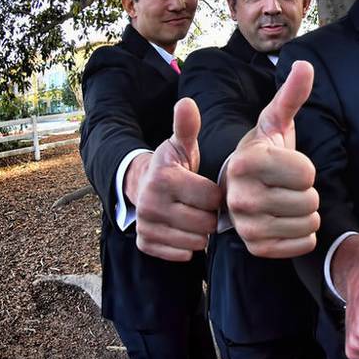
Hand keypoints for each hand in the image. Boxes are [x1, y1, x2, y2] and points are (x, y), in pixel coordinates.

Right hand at [127, 97, 220, 261]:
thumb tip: (186, 103)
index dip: (216, 196)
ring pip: (195, 242)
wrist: (143, 185)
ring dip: (201, 233)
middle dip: (210, 216)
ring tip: (194, 216)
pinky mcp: (145, 243)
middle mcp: (150, 204)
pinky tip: (183, 230)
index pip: (212, 199)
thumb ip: (187, 127)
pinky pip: (180, 255)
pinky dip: (186, 246)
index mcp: (164, 178)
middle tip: (203, 206)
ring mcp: (146, 225)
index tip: (210, 190)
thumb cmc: (172, 165)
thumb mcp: (181, 145)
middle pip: (205, 223)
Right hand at [226, 60, 320, 257]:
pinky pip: (305, 245)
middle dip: (306, 192)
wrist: (238, 190)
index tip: (284, 165)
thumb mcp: (274, 123)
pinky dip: (304, 235)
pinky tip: (286, 222)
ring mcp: (246, 226)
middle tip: (285, 186)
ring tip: (285, 202)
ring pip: (310, 223)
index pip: (306, 172)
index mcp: (246, 162)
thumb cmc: (262, 154)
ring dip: (307, 213)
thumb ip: (290, 95)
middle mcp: (239, 197)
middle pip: (310, 200)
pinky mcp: (256, 248)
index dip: (304, 168)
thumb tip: (304, 64)